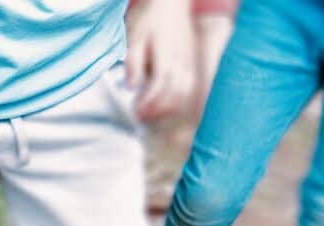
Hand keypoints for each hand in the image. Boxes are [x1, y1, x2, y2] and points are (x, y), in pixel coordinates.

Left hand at [126, 0, 195, 121]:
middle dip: (158, 112)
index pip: (160, 90)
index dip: (148, 105)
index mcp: (167, 58)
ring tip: (151, 113)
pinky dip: (178, 100)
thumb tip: (132, 87)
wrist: (170, 2)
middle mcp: (182, 63)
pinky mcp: (191, 63)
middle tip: (140, 116)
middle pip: (175, 97)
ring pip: (185, 94)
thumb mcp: (133, 38)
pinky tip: (165, 104)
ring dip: (169, 109)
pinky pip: (190, 87)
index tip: (135, 111)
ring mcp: (189, 63)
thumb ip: (133, 63)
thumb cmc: (148, 19)